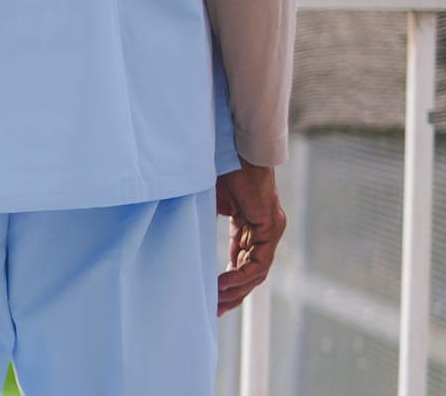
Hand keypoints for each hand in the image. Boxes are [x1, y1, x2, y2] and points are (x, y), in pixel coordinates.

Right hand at [216, 158, 286, 315]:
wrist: (233, 146)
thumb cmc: (218, 167)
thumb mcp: (207, 203)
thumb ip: (203, 223)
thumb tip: (185, 241)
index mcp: (249, 225)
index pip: (243, 262)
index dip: (228, 283)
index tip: (210, 299)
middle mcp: (264, 230)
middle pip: (252, 273)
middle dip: (233, 295)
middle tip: (213, 311)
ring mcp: (270, 229)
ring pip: (257, 272)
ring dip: (236, 290)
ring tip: (214, 301)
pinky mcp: (271, 226)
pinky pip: (259, 262)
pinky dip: (241, 276)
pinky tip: (221, 284)